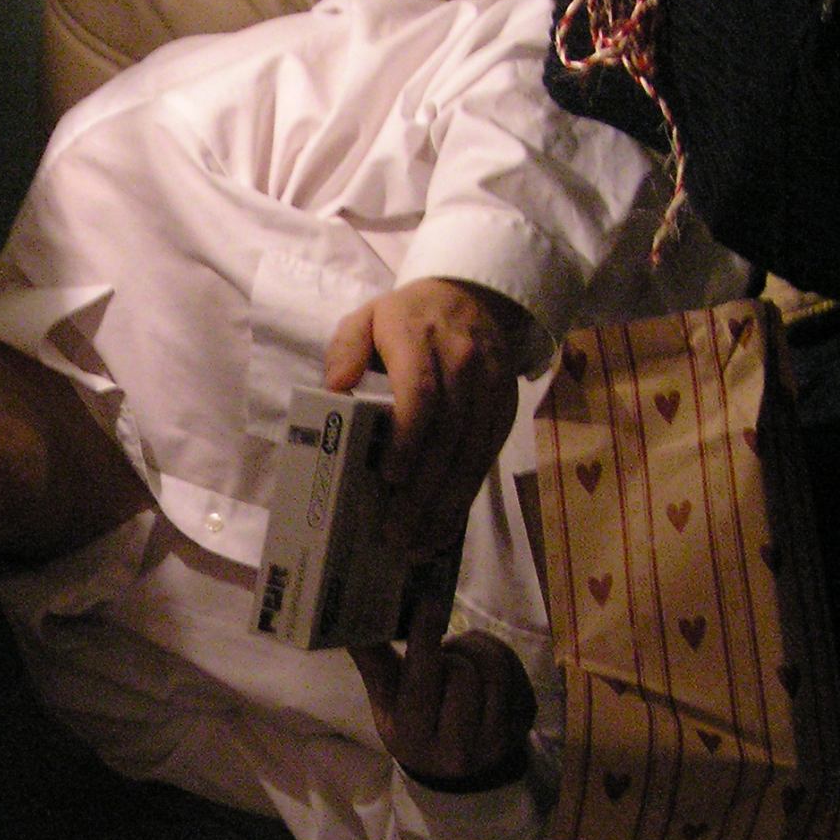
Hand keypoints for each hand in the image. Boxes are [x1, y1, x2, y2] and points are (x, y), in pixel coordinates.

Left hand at [323, 277, 529, 554]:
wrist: (472, 297)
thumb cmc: (408, 318)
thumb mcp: (367, 317)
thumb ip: (346, 347)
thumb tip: (335, 387)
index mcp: (422, 340)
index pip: (421, 393)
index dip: (409, 439)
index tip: (390, 477)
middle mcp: (463, 365)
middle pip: (447, 435)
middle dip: (423, 488)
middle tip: (395, 530)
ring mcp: (490, 389)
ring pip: (472, 453)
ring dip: (446, 503)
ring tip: (418, 541)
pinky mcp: (504, 409)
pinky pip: (487, 458)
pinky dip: (466, 495)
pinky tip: (444, 525)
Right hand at [348, 588, 536, 790]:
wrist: (459, 771)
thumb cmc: (415, 725)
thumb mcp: (387, 703)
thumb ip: (373, 662)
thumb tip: (348, 617)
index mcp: (414, 739)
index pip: (421, 685)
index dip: (424, 640)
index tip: (426, 603)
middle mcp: (457, 747)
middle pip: (461, 673)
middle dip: (450, 653)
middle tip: (441, 655)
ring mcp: (497, 738)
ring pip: (494, 667)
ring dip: (475, 648)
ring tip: (461, 657)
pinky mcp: (524, 722)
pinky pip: (516, 670)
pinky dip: (497, 655)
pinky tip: (482, 667)